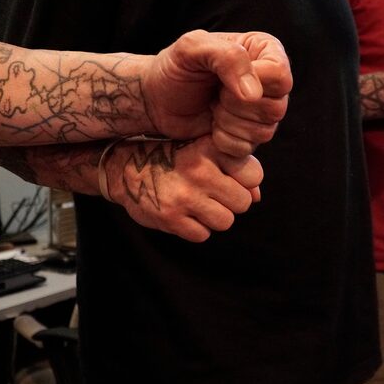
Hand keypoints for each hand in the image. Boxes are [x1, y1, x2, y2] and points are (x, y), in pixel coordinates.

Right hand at [104, 135, 262, 241]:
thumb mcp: (203, 151)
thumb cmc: (175, 159)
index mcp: (209, 149)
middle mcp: (198, 171)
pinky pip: (203, 235)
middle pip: (243, 203)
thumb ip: (234, 167)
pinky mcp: (170, 218)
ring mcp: (184, 196)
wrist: (125, 169)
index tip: (233, 178)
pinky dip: (197, 228)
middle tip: (215, 195)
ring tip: (200, 204)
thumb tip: (257, 196)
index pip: (253, 174)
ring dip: (215, 217)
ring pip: (225, 221)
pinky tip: (185, 214)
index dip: (247, 181)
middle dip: (232, 202)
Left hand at [144, 30, 291, 155]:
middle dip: (236, 105)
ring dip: (229, 123)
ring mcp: (263, 111)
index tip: (222, 82)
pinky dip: (225, 140)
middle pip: (276, 107)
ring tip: (212, 107)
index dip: (253, 83)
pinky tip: (212, 124)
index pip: (280, 75)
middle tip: (214, 95)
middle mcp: (270, 81)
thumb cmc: (175, 68)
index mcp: (264, 50)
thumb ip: (227, 57)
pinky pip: (249, 147)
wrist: (157, 99)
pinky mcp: (250, 136)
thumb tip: (254, 94)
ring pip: (265, 131)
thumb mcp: (192, 48)